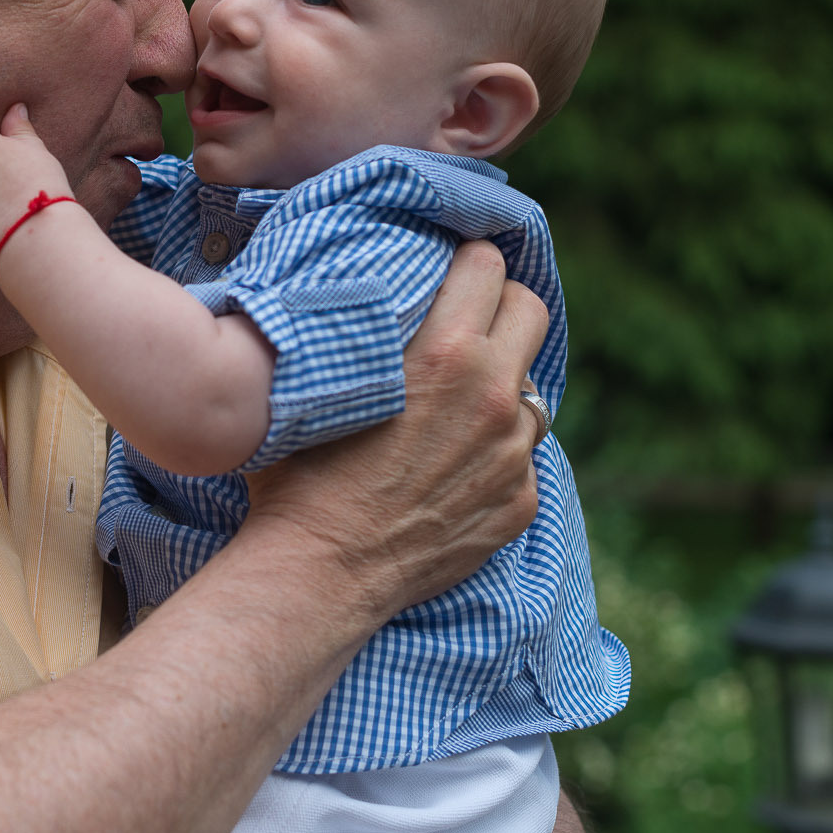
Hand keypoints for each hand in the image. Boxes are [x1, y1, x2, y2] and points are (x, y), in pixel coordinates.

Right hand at [243, 241, 548, 627]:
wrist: (321, 570)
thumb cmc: (300, 473)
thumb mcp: (325, 383)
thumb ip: (361, 338)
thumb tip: (358, 301)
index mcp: (444, 354)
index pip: (488, 267)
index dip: (468, 262)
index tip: (451, 271)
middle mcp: (492, 397)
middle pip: (532, 312)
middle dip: (502, 306)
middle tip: (468, 320)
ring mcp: (513, 454)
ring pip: (530, 390)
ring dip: (499, 386)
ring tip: (453, 404)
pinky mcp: (519, 501)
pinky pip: (520, 456)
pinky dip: (493, 451)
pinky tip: (448, 466)